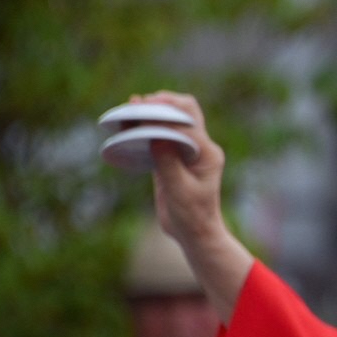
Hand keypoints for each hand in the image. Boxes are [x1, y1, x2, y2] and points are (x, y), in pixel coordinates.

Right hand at [127, 90, 226, 247]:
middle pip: (184, 111)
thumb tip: (156, 136)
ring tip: (131, 106)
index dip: (165, 111)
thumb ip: (169, 163)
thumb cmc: (191, 216)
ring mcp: (187, 150)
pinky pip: (161, 135)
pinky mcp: (173, 157)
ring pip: (172, 120)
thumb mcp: (179, 191)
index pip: (188, 121)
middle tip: (137, 103)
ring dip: (153, 112)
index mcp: (207, 152)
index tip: (144, 108)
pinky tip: (129, 122)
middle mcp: (200, 147)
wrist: (194, 233)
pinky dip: (147, 127)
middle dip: (162, 103)